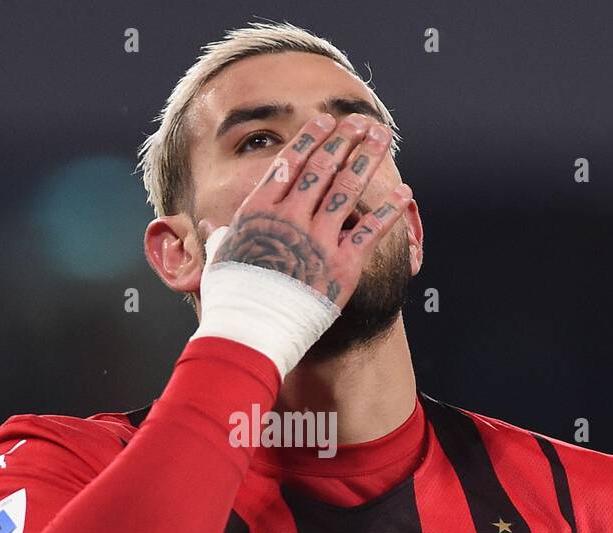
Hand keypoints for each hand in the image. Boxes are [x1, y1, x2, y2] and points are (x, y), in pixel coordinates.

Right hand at [197, 112, 411, 312]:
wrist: (252, 332)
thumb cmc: (232, 298)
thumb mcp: (219, 258)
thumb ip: (221, 234)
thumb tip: (208, 223)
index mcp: (259, 211)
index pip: (289, 163)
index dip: (311, 138)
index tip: (326, 120)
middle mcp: (291, 217)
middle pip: (323, 167)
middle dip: (344, 139)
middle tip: (360, 122)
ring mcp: (318, 239)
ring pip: (348, 188)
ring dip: (367, 158)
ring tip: (380, 138)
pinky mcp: (343, 265)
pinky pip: (372, 230)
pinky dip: (389, 210)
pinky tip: (404, 193)